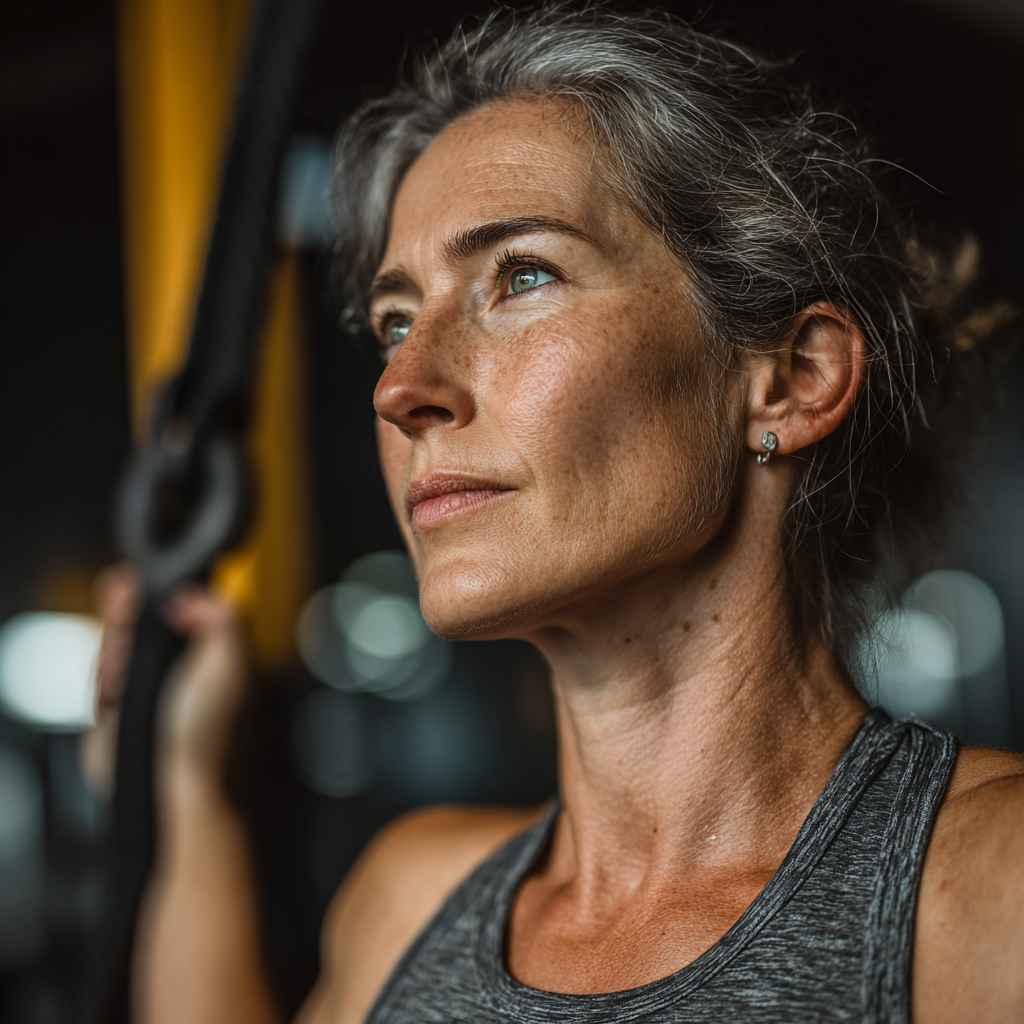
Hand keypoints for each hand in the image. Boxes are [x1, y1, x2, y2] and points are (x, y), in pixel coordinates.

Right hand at [80, 567, 249, 794]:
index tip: (142, 585)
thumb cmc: (210, 737)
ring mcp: (148, 683)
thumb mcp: (234, 664)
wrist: (171, 786)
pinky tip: (116, 686)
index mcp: (215, 648)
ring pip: (117, 641)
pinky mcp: (117, 705)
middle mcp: (181, 663)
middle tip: (125, 613)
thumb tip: (194, 592)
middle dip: (129, 612)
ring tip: (127, 667)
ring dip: (116, 647)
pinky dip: (103, 675)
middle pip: (143, 615)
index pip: (183, 600)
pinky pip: (100, 673)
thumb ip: (223, 617)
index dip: (160, 590)